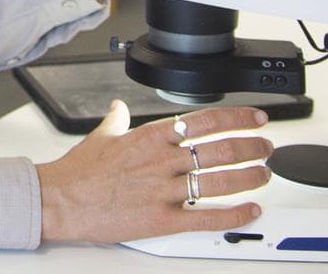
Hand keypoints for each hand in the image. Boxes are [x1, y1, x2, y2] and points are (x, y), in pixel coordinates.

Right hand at [35, 101, 271, 243]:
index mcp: (152, 137)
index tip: (256, 118)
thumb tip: (119, 108)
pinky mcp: (161, 219)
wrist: (61, 199)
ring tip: (264, 174)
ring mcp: (164, 190)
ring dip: (249, 177)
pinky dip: (233, 214)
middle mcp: (163, 161)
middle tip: (266, 148)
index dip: (237, 118)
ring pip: (219, 180)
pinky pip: (206, 217)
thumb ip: (117, 119)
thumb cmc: (79, 171)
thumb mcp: (101, 135)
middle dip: (251, 147)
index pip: (205, 120)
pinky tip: (249, 210)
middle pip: (220, 149)